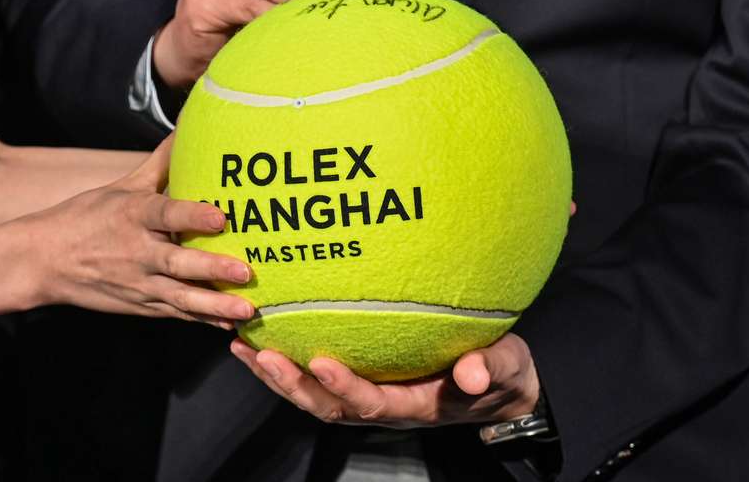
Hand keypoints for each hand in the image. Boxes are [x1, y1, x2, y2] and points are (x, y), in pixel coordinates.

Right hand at [18, 135, 253, 327]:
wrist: (42, 261)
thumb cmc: (87, 217)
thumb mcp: (123, 187)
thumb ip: (162, 163)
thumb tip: (188, 126)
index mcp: (133, 216)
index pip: (166, 214)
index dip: (193, 216)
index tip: (221, 216)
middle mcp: (137, 251)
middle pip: (178, 262)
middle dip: (212, 269)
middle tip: (245, 271)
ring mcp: (140, 283)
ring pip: (181, 297)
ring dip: (215, 305)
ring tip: (246, 310)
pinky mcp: (141, 305)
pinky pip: (176, 314)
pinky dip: (202, 320)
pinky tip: (229, 325)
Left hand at [231, 333, 539, 427]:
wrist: (498, 386)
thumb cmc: (501, 373)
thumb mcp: (505, 368)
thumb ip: (491, 369)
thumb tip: (476, 374)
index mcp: (415, 405)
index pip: (372, 401)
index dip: (345, 386)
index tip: (319, 360)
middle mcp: (384, 405)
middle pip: (329, 406)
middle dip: (292, 385)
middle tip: (261, 354)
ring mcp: (370, 395)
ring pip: (314, 397)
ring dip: (277, 376)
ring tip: (243, 348)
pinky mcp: (363, 380)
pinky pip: (318, 380)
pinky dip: (286, 366)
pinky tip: (260, 343)